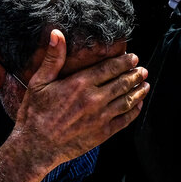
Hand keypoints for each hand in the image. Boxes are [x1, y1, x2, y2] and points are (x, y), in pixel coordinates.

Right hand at [13, 30, 149, 172]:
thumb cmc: (35, 114)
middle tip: (142, 70)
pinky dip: (134, 111)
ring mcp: (100, 117)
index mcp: (80, 84)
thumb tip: (57, 34)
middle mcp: (94, 99)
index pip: (109, 68)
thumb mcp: (39, 82)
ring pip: (126, 100)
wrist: (36, 147)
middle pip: (122, 83)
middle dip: (135, 75)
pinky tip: (138, 105)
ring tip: (145, 84)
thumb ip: (53, 58)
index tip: (133, 57)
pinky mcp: (102, 133)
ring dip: (138, 91)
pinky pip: (124, 120)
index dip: (124, 62)